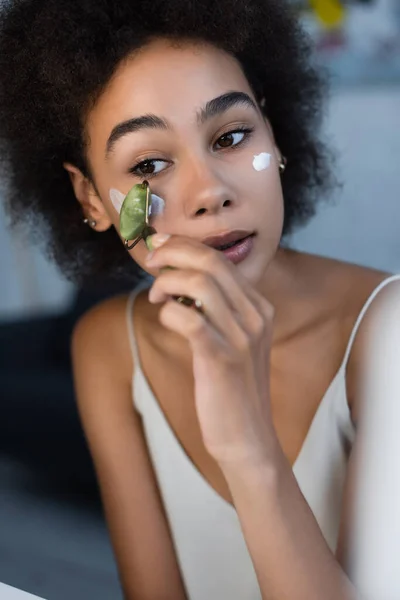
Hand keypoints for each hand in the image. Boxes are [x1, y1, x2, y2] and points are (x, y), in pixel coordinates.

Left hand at [145, 233, 277, 467]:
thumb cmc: (232, 388)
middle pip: (211, 261)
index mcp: (259, 307)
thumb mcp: (234, 341)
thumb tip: (179, 278)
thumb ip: (217, 309)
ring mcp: (242, 337)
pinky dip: (168, 311)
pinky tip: (163, 317)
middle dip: (173, 252)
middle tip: (151, 261)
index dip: (185, 246)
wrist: (248, 437)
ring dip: (167, 282)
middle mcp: (256, 316)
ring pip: (200, 283)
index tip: (160, 248)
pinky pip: (189, 319)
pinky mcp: (222, 359)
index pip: (221, 259)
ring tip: (155, 296)